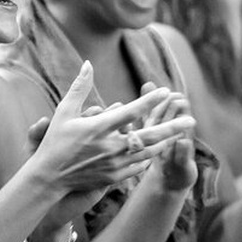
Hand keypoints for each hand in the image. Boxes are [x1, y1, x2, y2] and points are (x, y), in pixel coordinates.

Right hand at [30, 61, 196, 192]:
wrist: (49, 178)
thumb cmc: (55, 142)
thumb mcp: (64, 112)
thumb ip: (79, 87)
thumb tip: (88, 63)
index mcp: (99, 128)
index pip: (131, 112)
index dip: (151, 101)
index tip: (167, 90)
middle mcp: (110, 147)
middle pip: (148, 136)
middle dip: (172, 127)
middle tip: (191, 119)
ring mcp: (114, 164)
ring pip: (148, 152)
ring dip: (167, 142)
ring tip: (182, 133)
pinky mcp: (114, 177)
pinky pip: (139, 166)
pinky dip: (151, 156)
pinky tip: (160, 149)